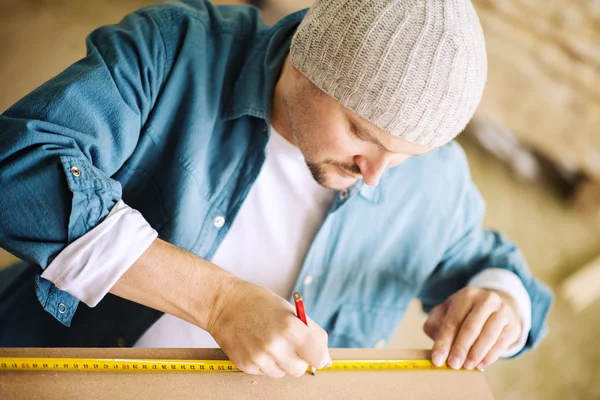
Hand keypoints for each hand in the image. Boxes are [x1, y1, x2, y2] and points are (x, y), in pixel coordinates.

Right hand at [206, 277, 331, 377]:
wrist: (224, 303)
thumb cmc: (259, 303)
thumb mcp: (290, 311)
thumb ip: (313, 334)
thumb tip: (326, 360)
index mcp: (291, 328)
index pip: (318, 359)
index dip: (317, 355)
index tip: (313, 351)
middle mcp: (275, 345)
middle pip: (300, 370)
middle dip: (298, 358)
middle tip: (287, 343)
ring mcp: (259, 358)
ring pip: (282, 373)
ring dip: (280, 362)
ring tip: (269, 341)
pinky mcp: (245, 365)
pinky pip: (265, 372)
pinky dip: (264, 363)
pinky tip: (256, 345)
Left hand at [423, 287, 521, 370]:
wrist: (497, 306)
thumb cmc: (465, 312)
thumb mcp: (448, 310)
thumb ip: (436, 322)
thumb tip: (436, 339)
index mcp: (466, 295)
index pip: (452, 320)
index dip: (443, 341)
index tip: (437, 359)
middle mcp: (486, 300)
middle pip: (471, 327)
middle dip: (460, 348)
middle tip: (452, 365)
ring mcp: (503, 312)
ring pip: (488, 335)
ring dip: (476, 354)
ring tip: (466, 366)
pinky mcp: (513, 326)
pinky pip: (501, 343)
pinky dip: (490, 356)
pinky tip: (480, 365)